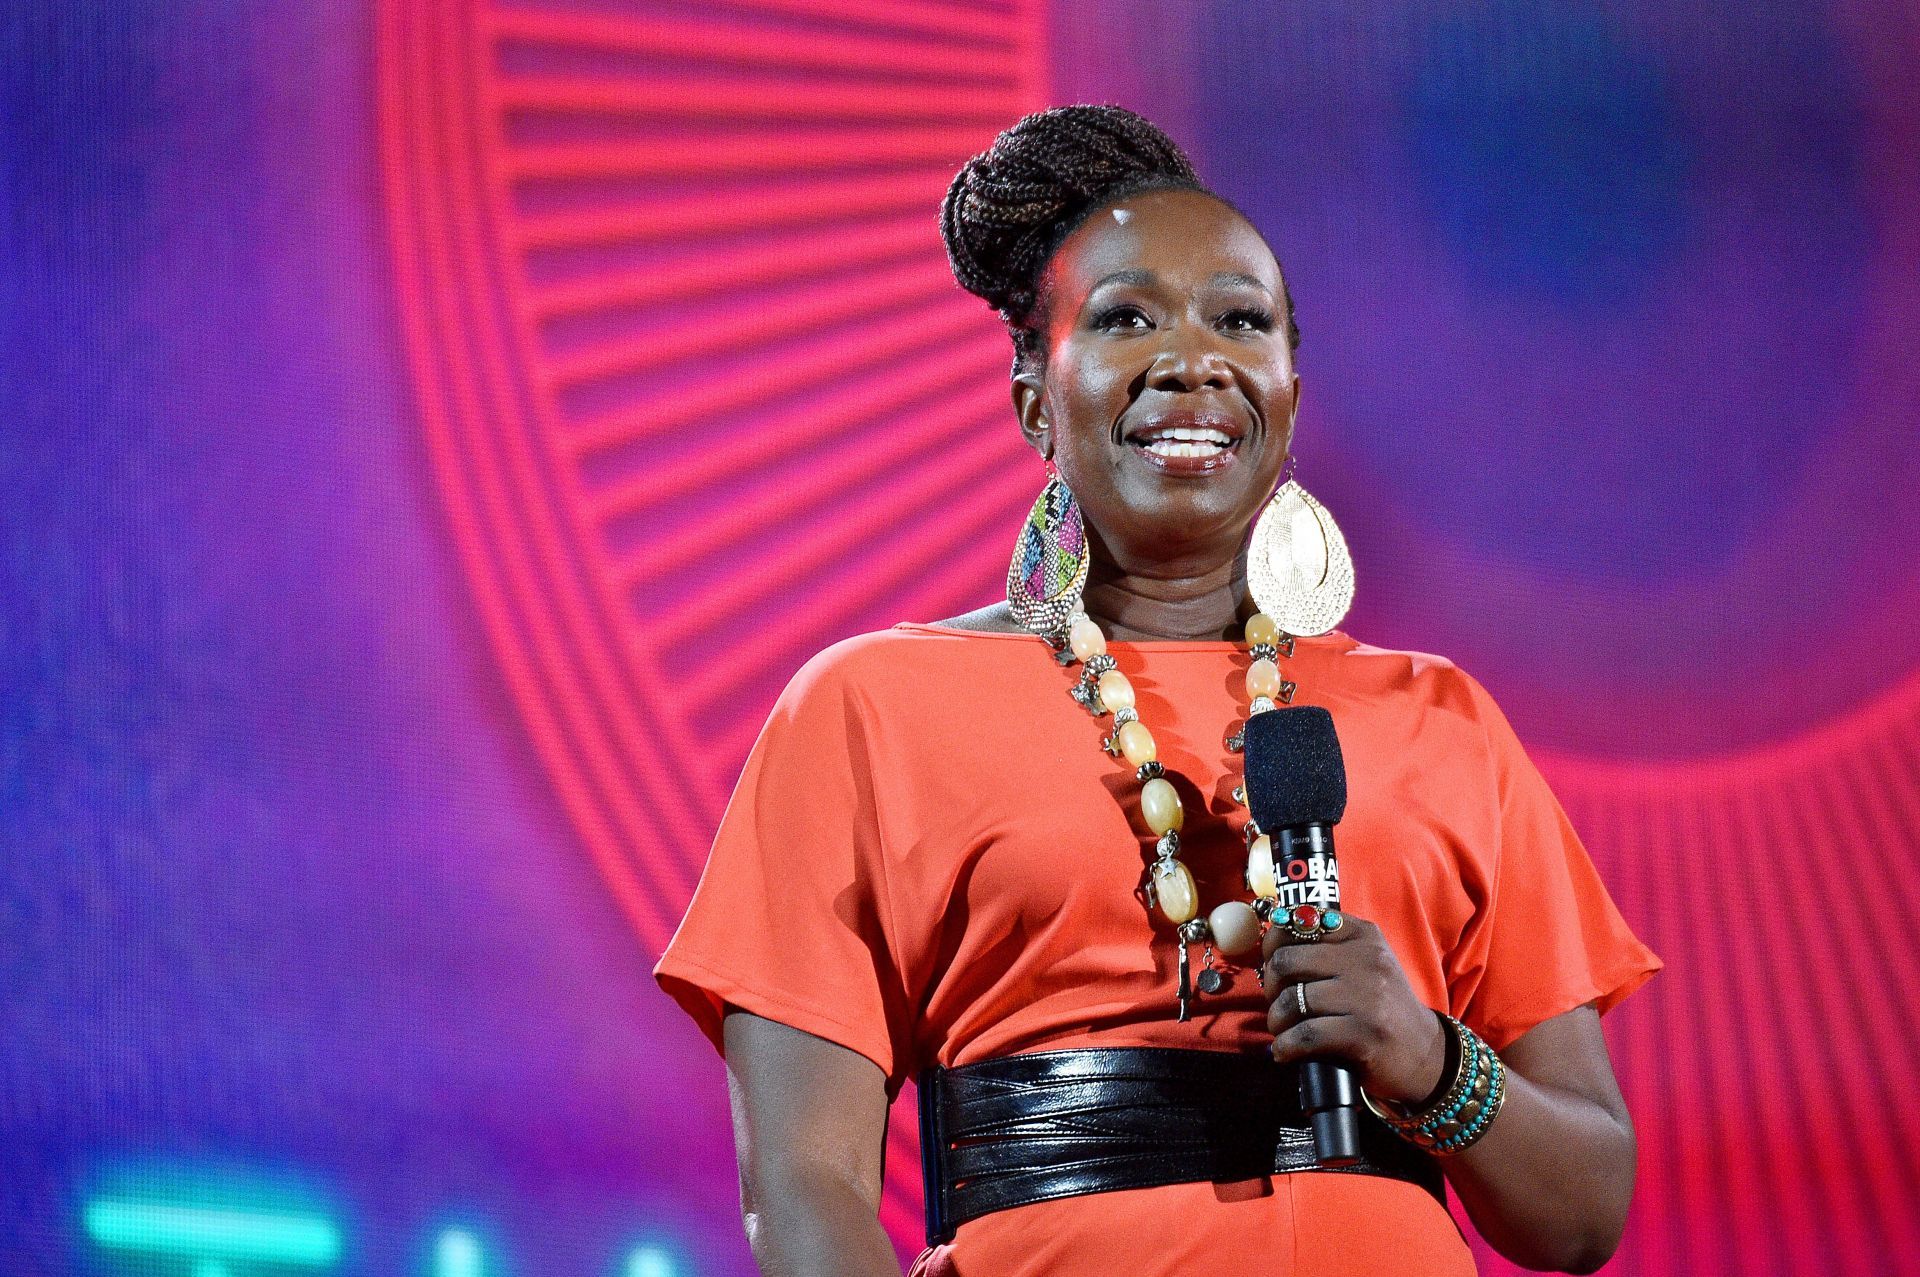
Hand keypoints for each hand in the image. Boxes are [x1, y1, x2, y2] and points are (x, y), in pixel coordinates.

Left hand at [1260, 912, 1447, 1105]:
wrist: (1425, 1054)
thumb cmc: (1384, 1007)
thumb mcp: (1364, 965)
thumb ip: (1328, 947)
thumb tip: (1272, 943)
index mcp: (1363, 935)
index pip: (1300, 921)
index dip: (1274, 943)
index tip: (1271, 963)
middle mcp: (1367, 960)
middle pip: (1288, 962)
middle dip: (1270, 986)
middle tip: (1275, 1002)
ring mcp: (1367, 998)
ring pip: (1292, 1001)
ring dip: (1277, 1021)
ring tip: (1281, 1031)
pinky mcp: (1364, 1035)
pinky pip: (1306, 1035)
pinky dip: (1286, 1046)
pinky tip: (1285, 1052)